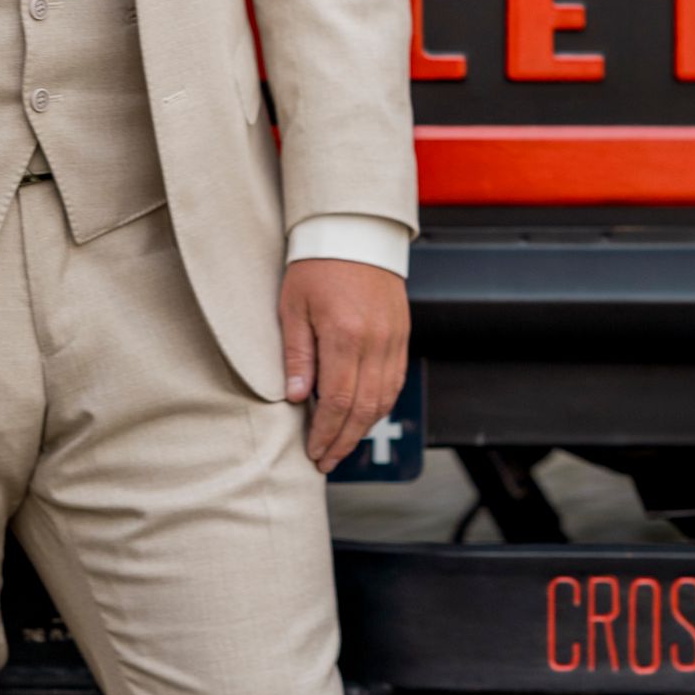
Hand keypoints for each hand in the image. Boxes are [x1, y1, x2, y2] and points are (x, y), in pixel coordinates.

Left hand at [280, 257, 410, 473]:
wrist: (354, 233)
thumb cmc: (317, 266)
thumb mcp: (293, 308)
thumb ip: (297, 356)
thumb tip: (295, 399)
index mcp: (345, 336)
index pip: (337, 401)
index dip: (326, 433)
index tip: (313, 452)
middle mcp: (375, 342)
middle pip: (364, 409)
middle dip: (344, 441)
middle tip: (325, 461)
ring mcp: (393, 340)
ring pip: (384, 400)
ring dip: (363, 429)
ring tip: (341, 446)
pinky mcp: (401, 336)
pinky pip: (394, 382)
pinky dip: (380, 406)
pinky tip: (363, 417)